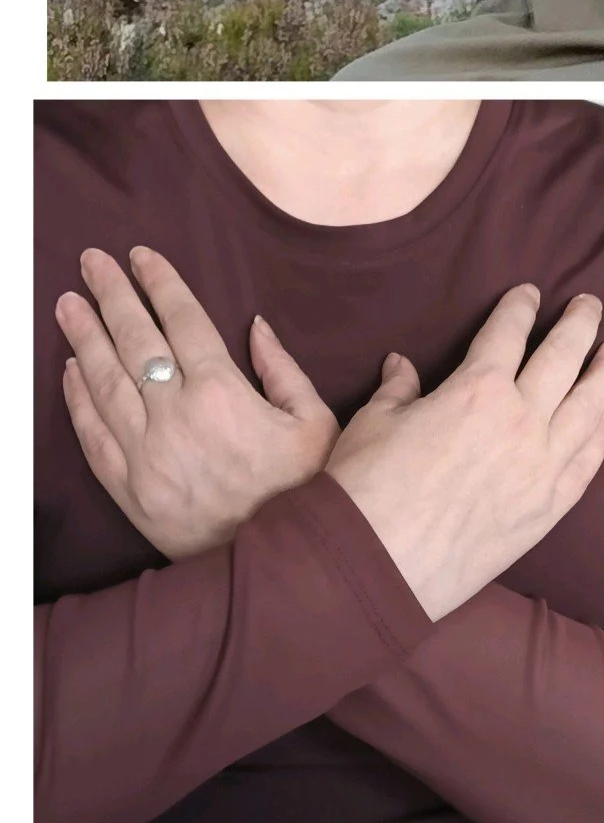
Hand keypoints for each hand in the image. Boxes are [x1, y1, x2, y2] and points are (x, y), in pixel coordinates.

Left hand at [56, 247, 338, 559]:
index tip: (140, 256)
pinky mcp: (129, 489)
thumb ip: (283, 370)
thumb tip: (255, 328)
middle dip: (111, 295)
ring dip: (83, 338)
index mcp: (222, 392)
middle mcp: (175, 415)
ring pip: (104, 382)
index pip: (181, 320)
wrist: (277, 566)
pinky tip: (71, 370)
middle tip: (91, 262)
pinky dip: (77, 399)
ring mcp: (146, 453)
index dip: (158, 282)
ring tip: (68, 303)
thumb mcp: (316, 422)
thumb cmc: (303, 490)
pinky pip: (93, 435)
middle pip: (134, 340)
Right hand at [325, 286, 603, 621]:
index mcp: (476, 389)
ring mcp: (542, 465)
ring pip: (591, 405)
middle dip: (579, 323)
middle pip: (564, 356)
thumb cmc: (365, 491)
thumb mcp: (375, 423)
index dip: (520, 308)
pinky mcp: (549, 508)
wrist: (377, 567)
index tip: (529, 294)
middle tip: (590, 303)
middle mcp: (520, 420)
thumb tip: (401, 364)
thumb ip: (398, 389)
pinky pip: (589, 461)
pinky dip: (602, 433)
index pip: (508, 332)